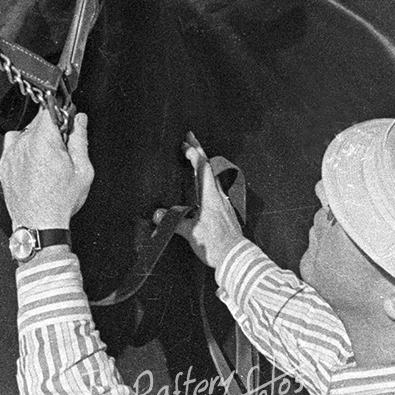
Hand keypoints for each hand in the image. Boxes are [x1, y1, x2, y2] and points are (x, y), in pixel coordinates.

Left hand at [0, 109, 92, 228]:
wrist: (38, 225)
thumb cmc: (59, 202)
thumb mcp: (82, 170)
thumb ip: (80, 139)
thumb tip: (79, 120)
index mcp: (43, 141)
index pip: (48, 109)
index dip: (59, 111)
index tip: (65, 119)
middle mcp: (23, 144)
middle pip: (36, 121)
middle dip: (50, 129)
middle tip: (61, 147)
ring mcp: (11, 154)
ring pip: (24, 133)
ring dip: (36, 139)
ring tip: (47, 159)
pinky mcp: (4, 165)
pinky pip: (12, 146)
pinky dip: (22, 149)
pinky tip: (33, 163)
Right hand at [156, 132, 244, 269]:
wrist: (236, 258)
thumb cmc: (215, 245)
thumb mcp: (190, 232)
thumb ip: (174, 221)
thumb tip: (158, 214)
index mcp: (210, 197)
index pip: (203, 169)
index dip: (194, 155)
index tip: (185, 144)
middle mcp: (219, 196)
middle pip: (210, 167)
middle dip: (199, 151)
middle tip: (190, 137)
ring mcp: (224, 203)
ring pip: (214, 176)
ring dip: (204, 164)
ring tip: (195, 157)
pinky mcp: (225, 211)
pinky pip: (215, 188)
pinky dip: (207, 179)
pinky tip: (204, 185)